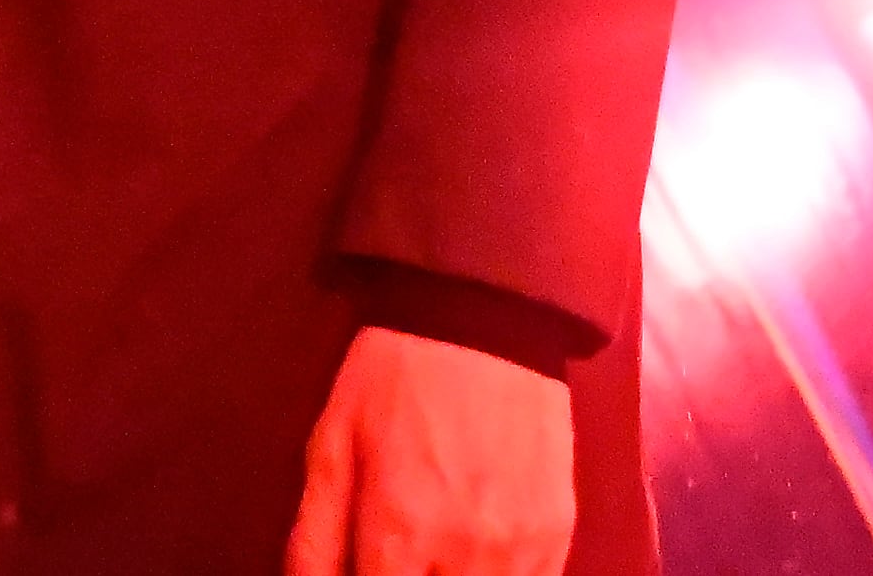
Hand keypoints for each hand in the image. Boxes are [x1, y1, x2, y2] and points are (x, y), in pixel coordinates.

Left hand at [286, 328, 574, 575]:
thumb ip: (314, 538)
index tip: (367, 566)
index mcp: (400, 531)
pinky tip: (474, 551)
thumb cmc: (392, 381)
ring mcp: (521, 549)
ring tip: (432, 552)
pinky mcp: (559, 536)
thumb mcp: (331, 446)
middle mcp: (465, 553)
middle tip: (400, 555)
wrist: (482, 323)